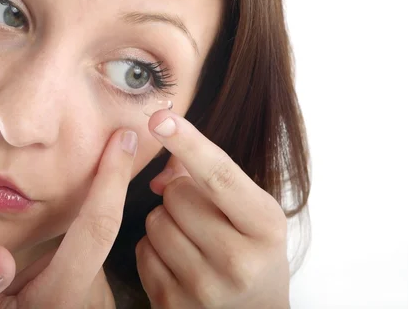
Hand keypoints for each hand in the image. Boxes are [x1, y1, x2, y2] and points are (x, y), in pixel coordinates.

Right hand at [0, 128, 137, 308]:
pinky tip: (84, 184)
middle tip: (122, 136)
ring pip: (94, 232)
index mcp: (57, 298)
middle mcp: (77, 292)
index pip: (96, 229)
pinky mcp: (67, 282)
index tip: (125, 140)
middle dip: (115, 180)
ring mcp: (76, 288)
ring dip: (99, 193)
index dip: (111, 181)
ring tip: (106, 151)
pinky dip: (85, 209)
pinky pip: (82, 239)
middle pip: (105, 226)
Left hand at [135, 110, 289, 308]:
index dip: (188, 142)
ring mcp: (204, 288)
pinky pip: (142, 251)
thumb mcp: (250, 211)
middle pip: (176, 194)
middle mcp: (238, 261)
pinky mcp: (173, 305)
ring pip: (154, 221)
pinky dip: (153, 249)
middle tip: (201, 213)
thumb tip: (159, 172)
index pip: (220, 176)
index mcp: (266, 227)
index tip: (160, 117)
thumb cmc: (252, 250)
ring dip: (165, 221)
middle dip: (180, 194)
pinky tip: (179, 261)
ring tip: (192, 239)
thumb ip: (212, 179)